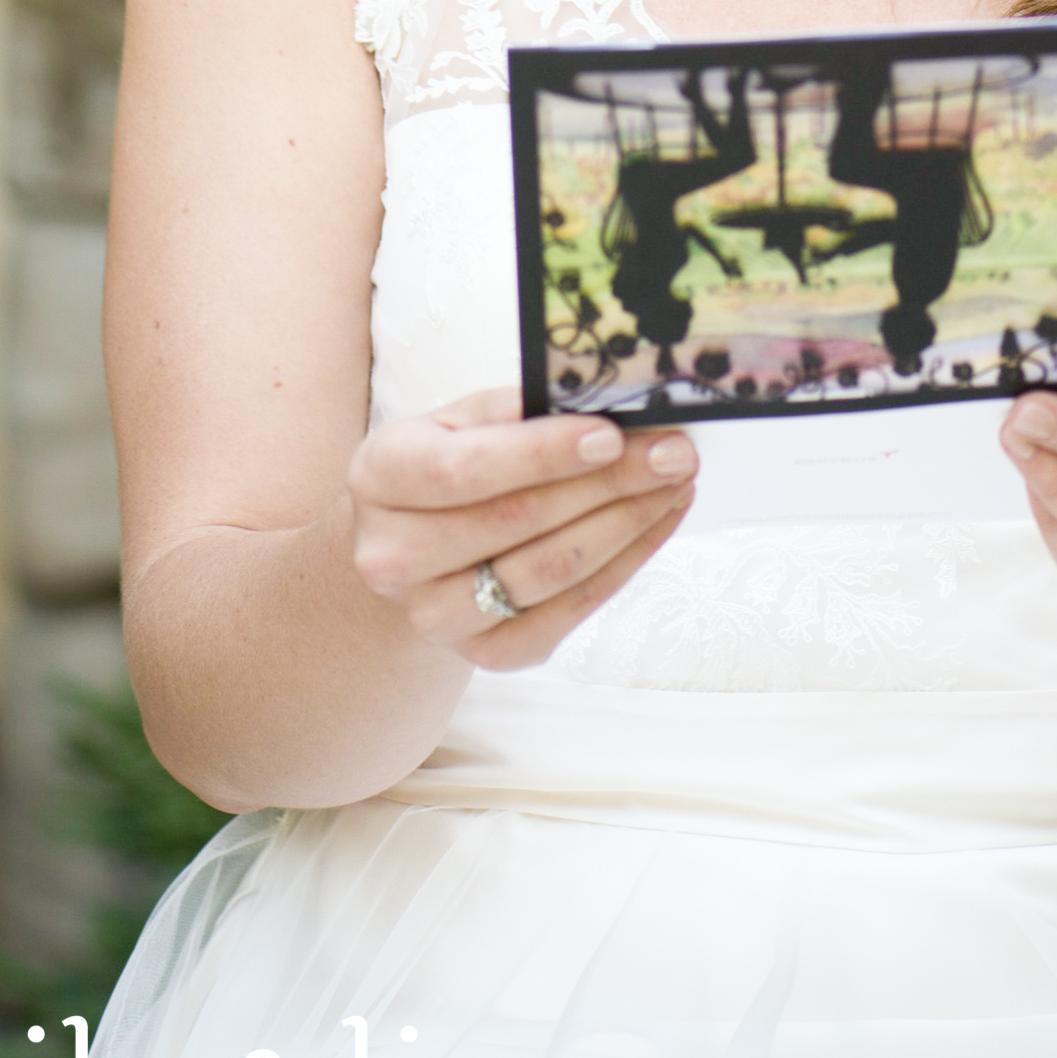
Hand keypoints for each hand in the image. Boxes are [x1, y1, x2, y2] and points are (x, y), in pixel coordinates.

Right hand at [345, 388, 696, 669]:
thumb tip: (604, 403)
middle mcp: (394, 557)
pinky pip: (570, 609)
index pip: (465, 469)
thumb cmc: (450, 467)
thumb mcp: (461, 420)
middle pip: (518, 521)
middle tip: (674, 452)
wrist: (414, 554)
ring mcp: (436, 616)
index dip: (542, 453)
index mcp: (380, 477)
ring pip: (550, 570)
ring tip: (676, 482)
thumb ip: (518, 410)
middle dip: (610, 482)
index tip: (612, 435)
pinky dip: (624, 564)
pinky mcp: (488, 654)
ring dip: (628, 523)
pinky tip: (657, 523)